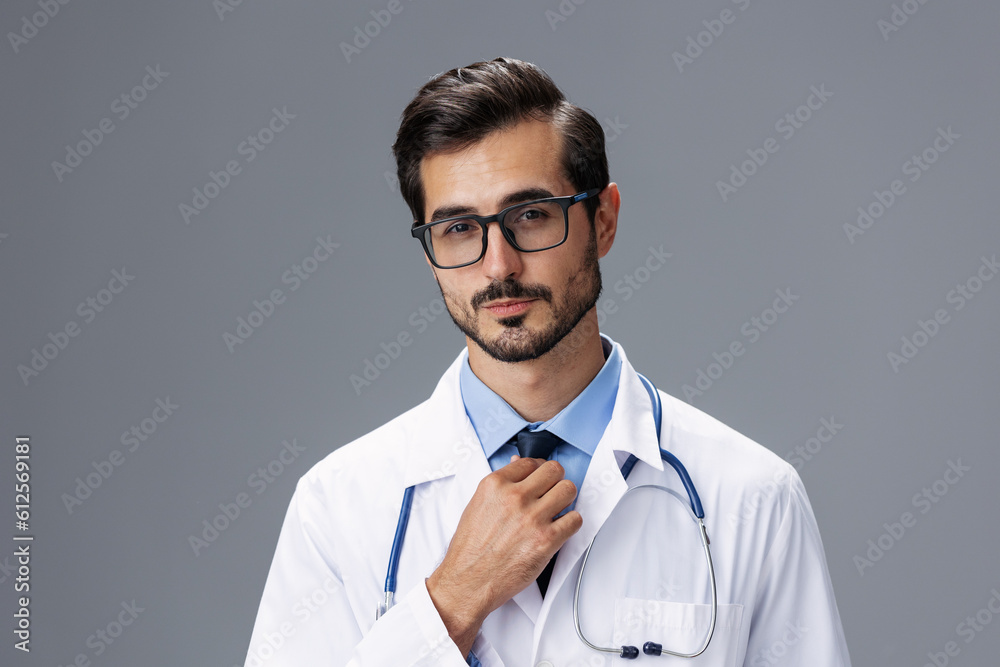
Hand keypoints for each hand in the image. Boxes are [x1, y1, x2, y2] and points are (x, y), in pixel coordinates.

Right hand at [425, 456, 581, 654]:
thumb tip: (518, 465)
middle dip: (555, 480)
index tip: (540, 479)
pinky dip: (570, 524)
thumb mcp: (477, 506)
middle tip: (552, 492)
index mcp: (495, 485)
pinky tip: (559, 529)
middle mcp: (514, 497)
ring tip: (557, 510)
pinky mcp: (547, 539)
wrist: (468, 582)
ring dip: (566, 500)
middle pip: (554, 470)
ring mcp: (532, 517)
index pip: (529, 462)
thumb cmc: (470, 549)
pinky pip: (575, 519)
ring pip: (568, 490)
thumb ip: (500, 486)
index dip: (538, 470)